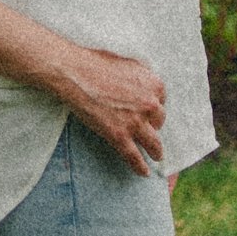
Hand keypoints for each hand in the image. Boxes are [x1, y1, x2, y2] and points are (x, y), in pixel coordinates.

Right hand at [60, 48, 166, 176]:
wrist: (75, 73)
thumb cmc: (97, 64)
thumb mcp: (129, 63)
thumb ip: (142, 76)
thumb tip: (145, 85)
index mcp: (154, 85)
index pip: (161, 102)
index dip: (152, 107)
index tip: (148, 112)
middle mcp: (150, 104)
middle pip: (159, 122)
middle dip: (152, 126)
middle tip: (146, 129)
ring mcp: (135, 122)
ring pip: (153, 143)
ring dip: (156, 151)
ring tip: (156, 156)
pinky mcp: (119, 136)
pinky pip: (134, 156)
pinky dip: (140, 166)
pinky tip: (144, 172)